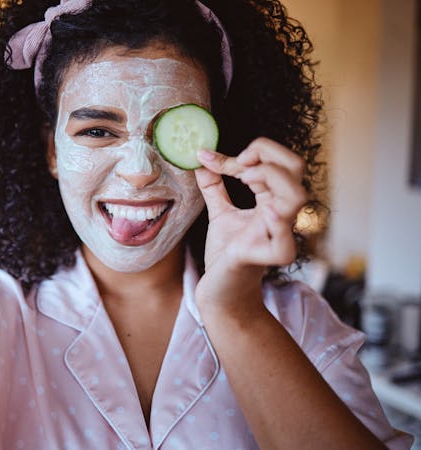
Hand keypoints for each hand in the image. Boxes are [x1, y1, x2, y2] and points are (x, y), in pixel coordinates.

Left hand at [193, 137, 306, 315]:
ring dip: (271, 178)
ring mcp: (275, 235)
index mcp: (272, 200)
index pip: (277, 161)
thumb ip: (214, 185)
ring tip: (245, 179)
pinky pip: (282, 244)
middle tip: (239, 165)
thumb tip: (201, 156)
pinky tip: (264, 214)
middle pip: (295, 167)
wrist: (219, 290)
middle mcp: (279, 214)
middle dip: (266, 155)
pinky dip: (277, 225)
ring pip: (296, 197)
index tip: (210, 158)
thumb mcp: (219, 212)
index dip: (249, 152)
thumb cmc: (226, 252)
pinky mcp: (264, 258)